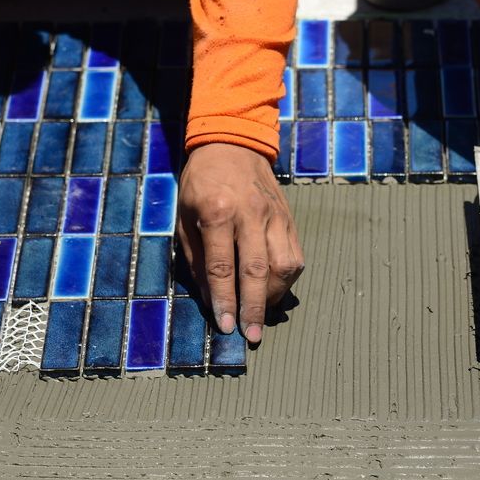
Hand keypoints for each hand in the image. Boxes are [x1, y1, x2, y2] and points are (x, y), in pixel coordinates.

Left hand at [177, 143, 304, 343]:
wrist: (232, 143)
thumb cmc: (201, 182)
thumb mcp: (184, 216)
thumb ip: (197, 257)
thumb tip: (211, 297)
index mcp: (216, 211)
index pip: (222, 266)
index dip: (225, 300)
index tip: (226, 326)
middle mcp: (250, 213)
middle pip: (256, 270)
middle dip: (254, 307)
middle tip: (251, 335)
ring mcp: (274, 216)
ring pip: (284, 265)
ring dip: (273, 295)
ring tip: (261, 312)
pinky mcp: (289, 218)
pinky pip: (295, 256)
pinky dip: (286, 279)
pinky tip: (274, 290)